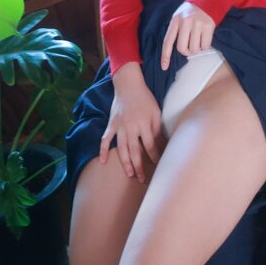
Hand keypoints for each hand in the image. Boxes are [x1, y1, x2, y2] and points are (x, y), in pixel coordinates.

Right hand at [100, 65, 162, 182]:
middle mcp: (131, 127)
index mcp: (145, 124)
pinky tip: (103, 161)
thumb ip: (157, 129)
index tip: (159, 167)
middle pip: (136, 151)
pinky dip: (103, 150)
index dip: (155, 157)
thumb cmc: (145, 98)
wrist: (128, 85)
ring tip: (129, 174)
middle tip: (142, 179)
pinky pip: (105, 139)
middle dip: (140, 167)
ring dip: (125, 163)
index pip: (151, 146)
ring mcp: (119, 127)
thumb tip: (162, 145)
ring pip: (122, 149)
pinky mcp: (111, 124)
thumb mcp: (156, 112)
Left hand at [161, 2, 214, 68]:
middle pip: (182, 48)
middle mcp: (186, 22)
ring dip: (197, 48)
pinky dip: (205, 46)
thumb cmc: (192, 11)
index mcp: (175, 20)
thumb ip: (176, 29)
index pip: (168, 41)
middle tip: (190, 47)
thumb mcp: (179, 16)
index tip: (164, 67)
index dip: (165, 55)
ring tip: (198, 38)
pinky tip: (205, 37)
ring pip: (195, 48)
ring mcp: (198, 24)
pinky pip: (205, 46)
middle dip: (186, 51)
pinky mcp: (209, 26)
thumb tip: (174, 50)